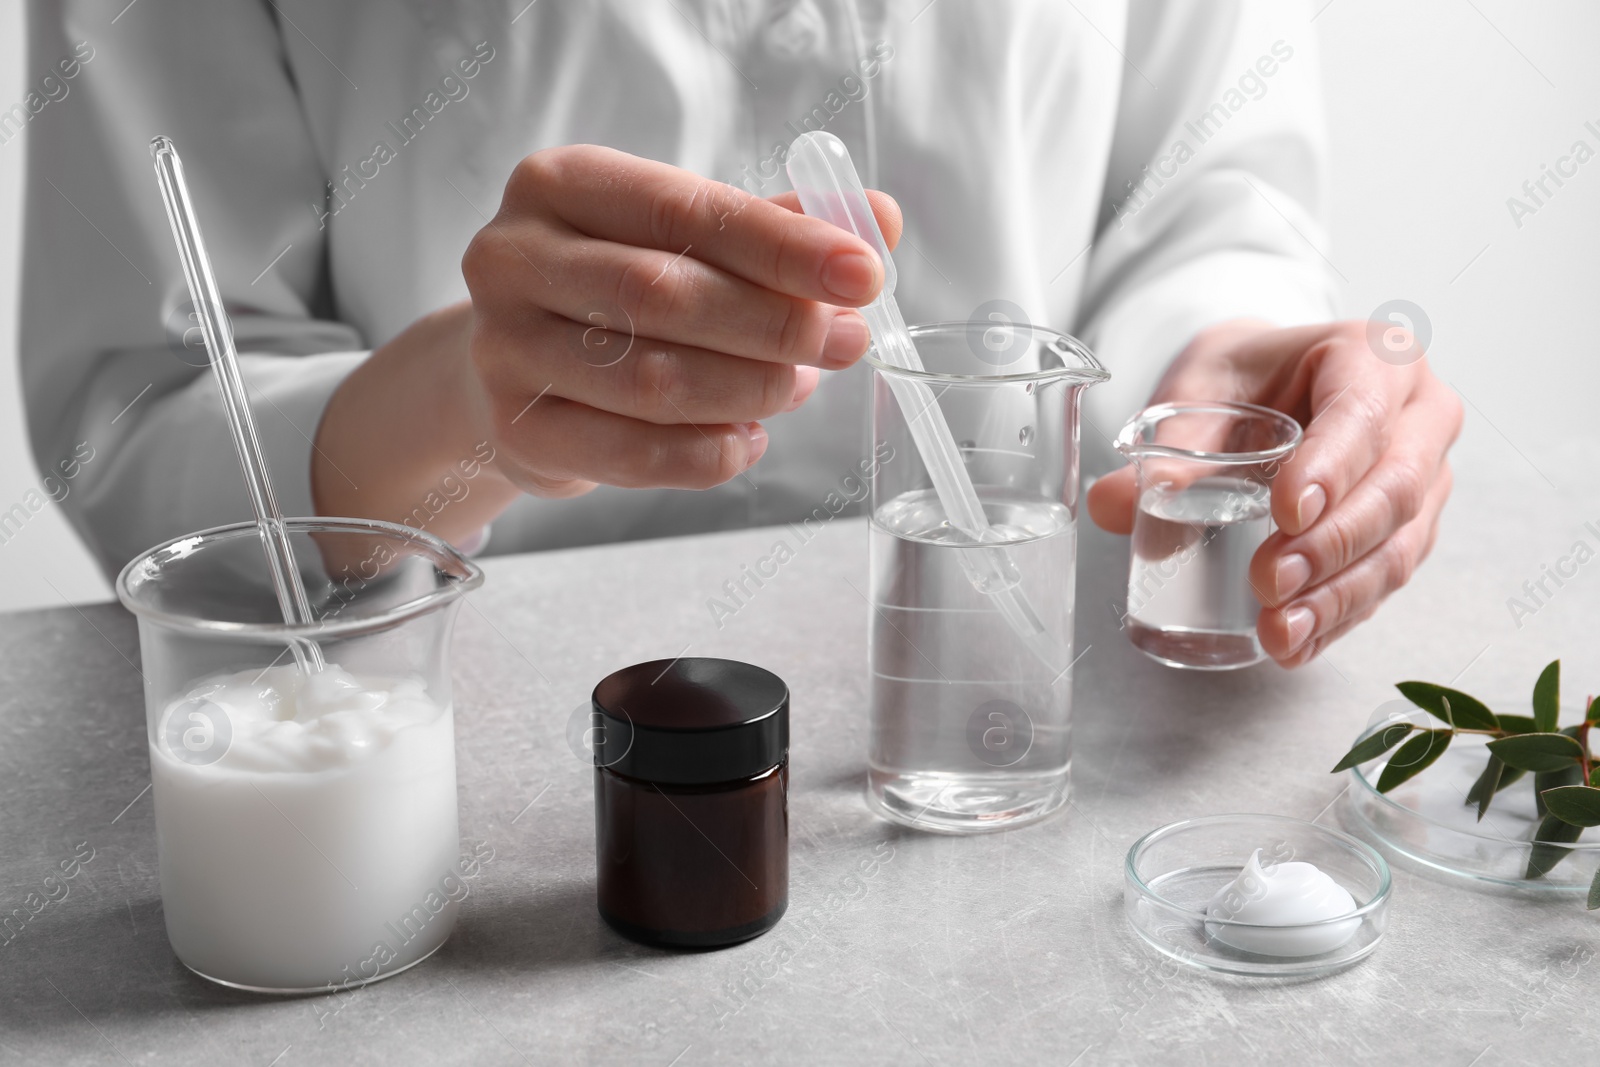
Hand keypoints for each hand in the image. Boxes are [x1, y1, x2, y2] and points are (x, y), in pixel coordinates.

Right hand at [313, 145, 901, 542]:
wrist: (519, 365)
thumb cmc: (615, 288)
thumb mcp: (684, 240)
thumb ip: (775, 229)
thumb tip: (880, 219)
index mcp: (559, 184)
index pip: (683, 210)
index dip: (782, 245)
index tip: (863, 272)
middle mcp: (511, 258)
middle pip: (662, 294)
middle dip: (774, 325)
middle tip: (847, 341)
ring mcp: (503, 349)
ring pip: (650, 381)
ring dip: (749, 390)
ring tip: (798, 385)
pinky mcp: (516, 431)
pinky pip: (631, 454)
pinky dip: (708, 452)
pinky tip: (749, 437)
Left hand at [1087, 319, 1462, 666]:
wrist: (1272, 385)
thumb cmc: (1245, 377)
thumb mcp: (1199, 388)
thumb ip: (1167, 443)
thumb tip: (1111, 504)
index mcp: (1374, 355)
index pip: (1363, 412)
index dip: (1330, 467)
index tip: (1286, 513)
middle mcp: (1419, 414)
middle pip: (1395, 487)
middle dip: (1330, 545)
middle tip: (1268, 582)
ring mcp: (1425, 476)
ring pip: (1399, 544)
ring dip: (1338, 596)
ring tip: (1278, 631)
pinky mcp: (1411, 528)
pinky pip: (1387, 578)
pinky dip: (1339, 616)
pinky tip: (1296, 643)